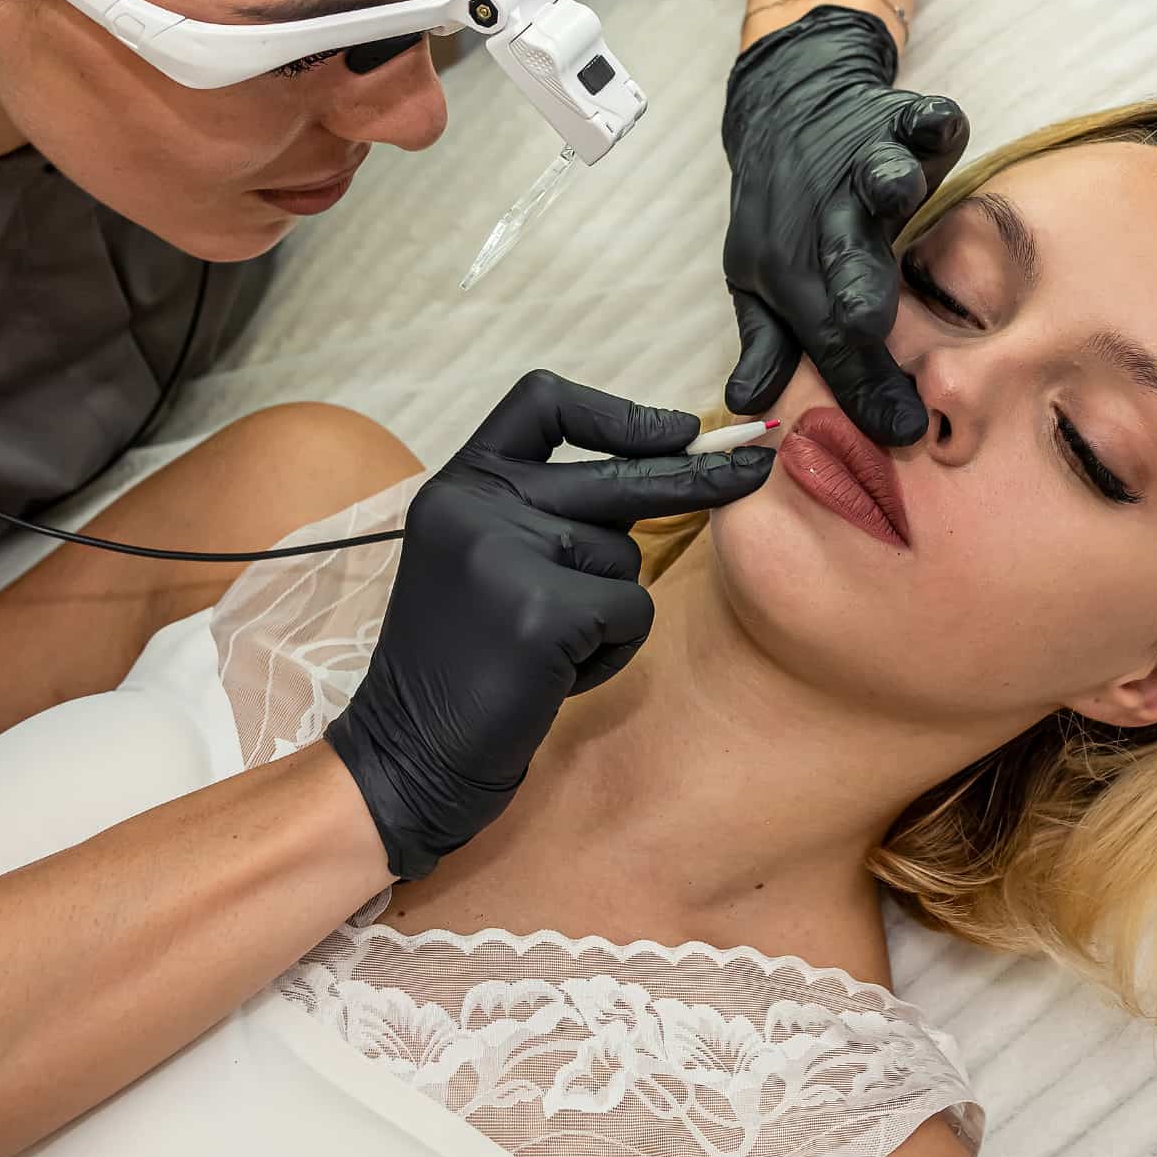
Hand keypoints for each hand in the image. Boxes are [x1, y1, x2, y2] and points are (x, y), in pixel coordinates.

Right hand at [324, 371, 773, 879]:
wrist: (405, 756)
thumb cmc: (460, 664)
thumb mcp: (480, 560)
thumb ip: (543, 511)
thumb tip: (660, 466)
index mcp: (458, 484)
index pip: (541, 401)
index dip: (615, 411)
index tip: (674, 430)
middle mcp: (476, 505)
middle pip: (612, 476)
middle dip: (691, 478)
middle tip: (751, 470)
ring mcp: (507, 555)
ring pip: (625, 557)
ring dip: (610, 609)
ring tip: (549, 652)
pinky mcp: (542, 612)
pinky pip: (630, 610)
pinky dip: (611, 651)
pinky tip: (557, 677)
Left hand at [721, 5, 968, 445]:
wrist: (784, 106)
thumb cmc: (781, 211)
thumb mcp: (759, 278)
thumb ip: (766, 341)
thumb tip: (746, 403)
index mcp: (798, 267)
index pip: (831, 336)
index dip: (862, 384)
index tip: (898, 429)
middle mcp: (832, 220)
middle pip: (848, 259)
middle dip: (857, 290)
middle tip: (863, 325)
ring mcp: (865, 166)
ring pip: (878, 175)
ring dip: (886, 182)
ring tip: (897, 192)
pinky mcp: (898, 122)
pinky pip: (920, 118)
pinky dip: (930, 118)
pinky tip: (942, 124)